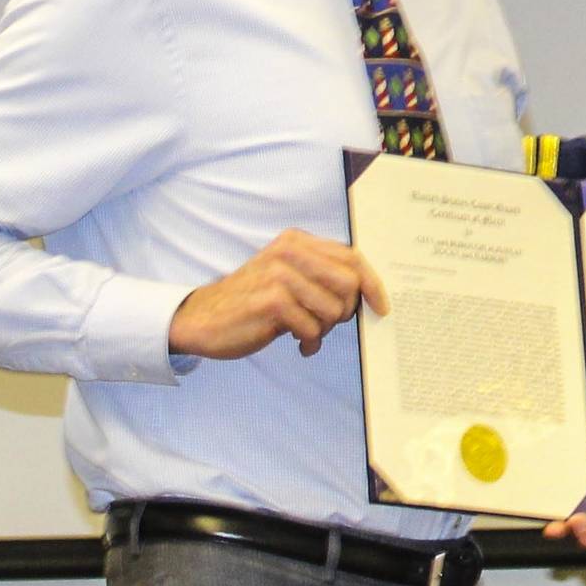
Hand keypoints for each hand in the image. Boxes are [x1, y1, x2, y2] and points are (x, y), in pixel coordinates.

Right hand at [168, 229, 387, 359]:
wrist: (203, 319)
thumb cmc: (253, 302)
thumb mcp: (288, 278)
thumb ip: (321, 276)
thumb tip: (367, 294)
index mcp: (296, 241)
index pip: (351, 257)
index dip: (372, 284)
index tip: (381, 307)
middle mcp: (289, 251)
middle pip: (349, 284)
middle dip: (345, 311)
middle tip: (327, 323)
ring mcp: (279, 274)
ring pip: (334, 309)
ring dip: (324, 330)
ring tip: (306, 333)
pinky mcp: (271, 301)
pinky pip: (312, 328)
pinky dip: (310, 342)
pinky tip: (297, 345)